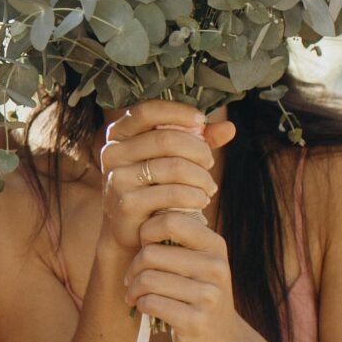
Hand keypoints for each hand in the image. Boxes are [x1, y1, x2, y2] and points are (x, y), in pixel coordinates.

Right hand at [96, 101, 231, 252]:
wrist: (130, 230)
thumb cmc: (154, 187)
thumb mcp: (170, 158)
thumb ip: (197, 140)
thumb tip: (229, 127)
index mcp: (119, 135)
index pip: (147, 111)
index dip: (178, 111)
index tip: (202, 121)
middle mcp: (112, 153)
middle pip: (166, 139)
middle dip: (199, 150)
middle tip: (210, 163)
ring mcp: (117, 179)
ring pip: (175, 167)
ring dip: (202, 178)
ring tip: (209, 187)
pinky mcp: (127, 204)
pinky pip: (174, 193)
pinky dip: (195, 196)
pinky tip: (201, 200)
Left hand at [122, 211, 261, 341]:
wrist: (223, 340)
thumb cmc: (199, 292)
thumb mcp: (199, 260)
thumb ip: (179, 237)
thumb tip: (144, 209)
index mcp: (214, 245)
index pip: (171, 220)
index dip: (147, 231)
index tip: (144, 245)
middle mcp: (215, 267)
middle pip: (151, 253)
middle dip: (134, 267)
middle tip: (132, 278)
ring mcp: (208, 295)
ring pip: (147, 279)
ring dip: (133, 289)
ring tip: (135, 293)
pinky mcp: (196, 321)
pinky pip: (151, 303)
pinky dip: (141, 305)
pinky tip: (144, 307)